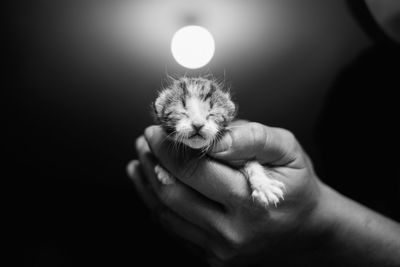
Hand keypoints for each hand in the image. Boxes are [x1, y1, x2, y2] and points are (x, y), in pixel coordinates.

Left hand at [128, 122, 324, 265]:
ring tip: (140, 159)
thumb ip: (250, 138)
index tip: (158, 130)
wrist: (307, 229)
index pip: (196, 170)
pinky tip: (150, 185)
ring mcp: (220, 250)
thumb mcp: (287, 150)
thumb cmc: (297, 185)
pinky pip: (174, 228)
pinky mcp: (213, 257)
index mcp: (252, 203)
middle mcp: (232, 233)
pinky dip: (157, 204)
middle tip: (145, 140)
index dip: (169, 148)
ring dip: (147, 183)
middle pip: (174, 194)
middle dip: (152, 162)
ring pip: (167, 214)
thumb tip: (211, 137)